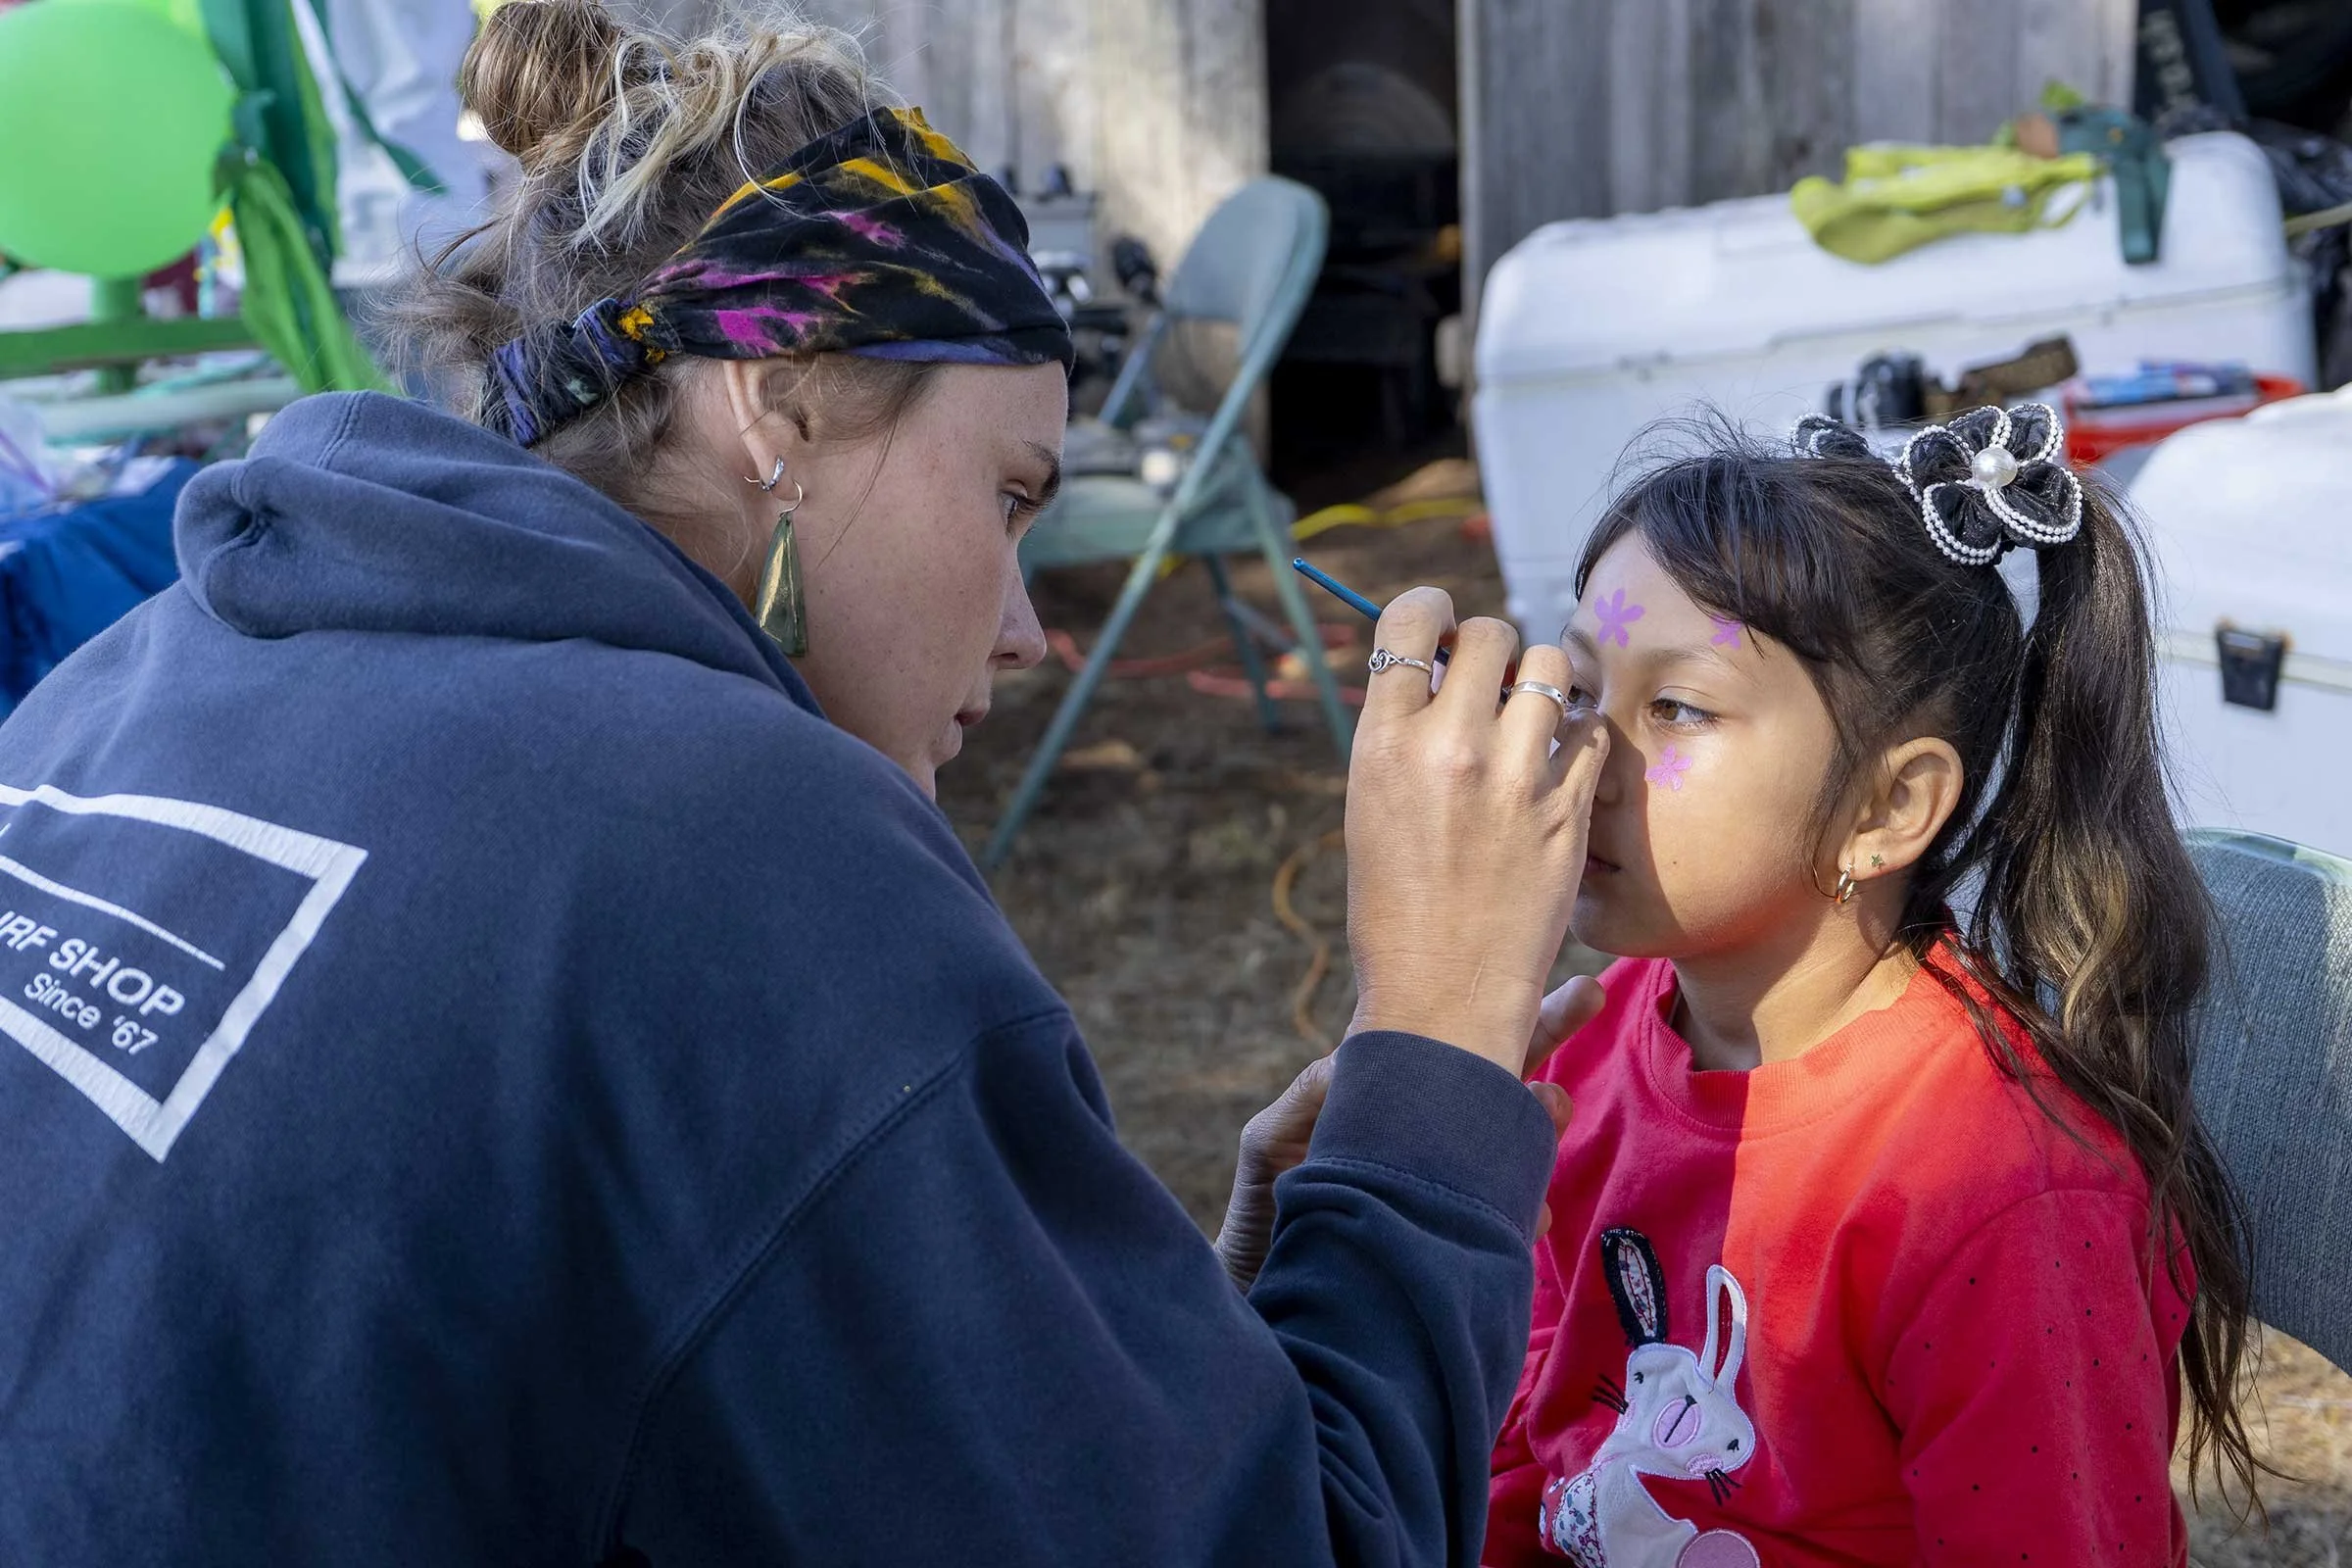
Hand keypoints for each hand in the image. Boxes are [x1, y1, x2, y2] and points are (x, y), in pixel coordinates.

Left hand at [1213, 975, 1606, 1290]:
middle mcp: (1431, 1131)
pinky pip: (1500, 1215)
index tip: (1524, 969)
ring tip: (1554, 1106)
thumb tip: (1352, 1054)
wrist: (1273, 1293)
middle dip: (1546, 1031)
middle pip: (1497, 1073)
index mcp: (1392, 1096)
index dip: (1484, 1005)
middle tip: (1588, 993)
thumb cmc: (1270, 1209)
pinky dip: (1519, 1212)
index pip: (1446, 1039)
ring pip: (1512, 1141)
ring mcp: (1450, 1180)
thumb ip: (1313, 1097)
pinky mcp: (1458, 1233)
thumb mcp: (1274, 1143)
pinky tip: (1531, 1214)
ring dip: (1540, 1123)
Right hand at [1342, 588, 1609, 1074]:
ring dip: (1542, 679)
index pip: (1410, 620)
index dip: (1429, 609)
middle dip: (1490, 646)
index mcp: (1383, 744)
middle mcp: (1448, 748)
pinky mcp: (1568, 809)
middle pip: (1490, 634)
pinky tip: (1556, 762)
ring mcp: (1514, 777)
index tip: (1440, 624)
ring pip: (1551, 667)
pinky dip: (1575, 735)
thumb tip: (1433, 668)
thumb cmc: (1395, 908)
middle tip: (1488, 678)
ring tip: (1529, 713)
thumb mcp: (1370, 808)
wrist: (1442, 997)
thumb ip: (1402, 734)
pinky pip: (1588, 730)